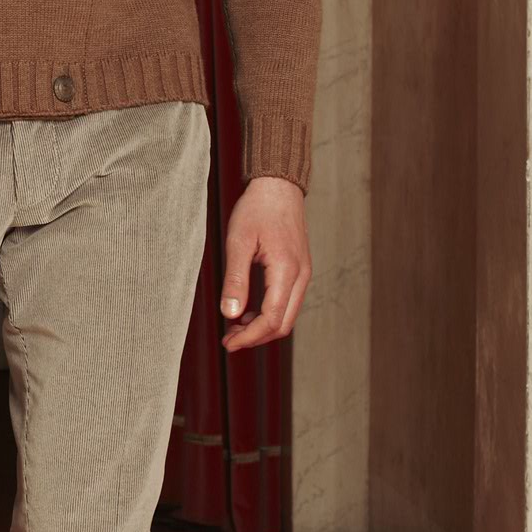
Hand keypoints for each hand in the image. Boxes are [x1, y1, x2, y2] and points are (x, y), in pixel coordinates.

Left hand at [218, 175, 310, 351]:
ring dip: (262, 327)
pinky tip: (247, 311)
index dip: (249, 337)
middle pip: (283, 324)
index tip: (228, 343)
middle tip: (229, 340)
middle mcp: (301, 276)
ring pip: (287, 316)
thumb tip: (230, 314)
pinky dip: (269, 313)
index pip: (271, 319)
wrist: (279, 187)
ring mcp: (303, 274)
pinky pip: (287, 302)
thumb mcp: (238, 242)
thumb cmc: (257, 209)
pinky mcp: (300, 270)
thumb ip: (235, 280)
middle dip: (256, 338)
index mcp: (287, 270)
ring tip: (234, 327)